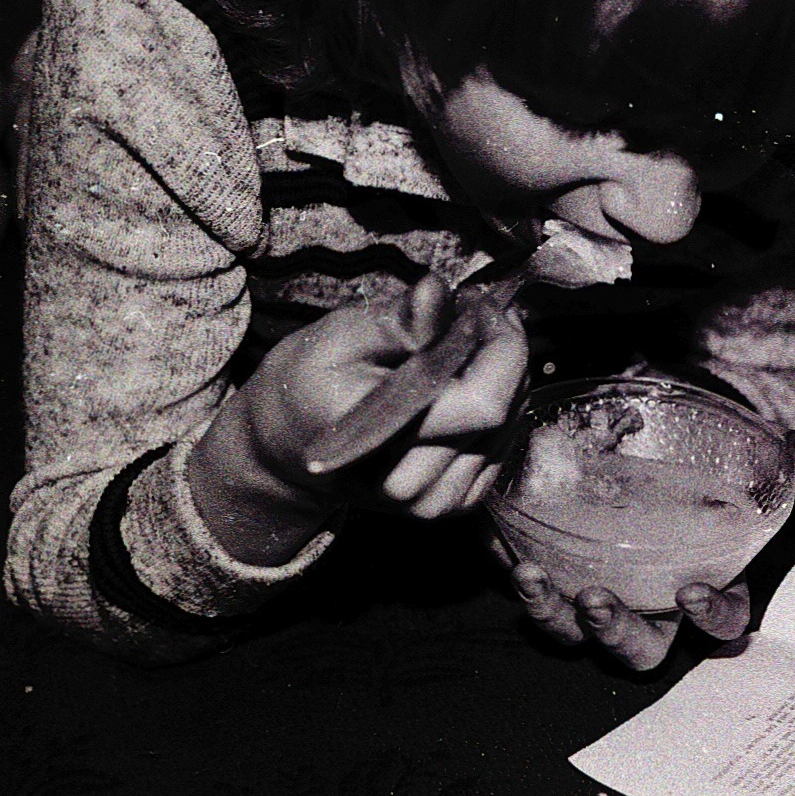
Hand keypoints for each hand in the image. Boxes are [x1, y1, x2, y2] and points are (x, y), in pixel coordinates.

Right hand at [187, 276, 528, 564]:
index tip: (486, 306)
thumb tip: (438, 290)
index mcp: (382, 443)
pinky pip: (503, 447)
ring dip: (504, 380)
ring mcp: (436, 503)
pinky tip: (466, 385)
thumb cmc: (309, 384)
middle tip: (475, 318)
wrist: (285, 449)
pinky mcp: (456, 504)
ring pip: (509, 428)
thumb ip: (394, 319)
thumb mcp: (337, 338)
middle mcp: (414, 486)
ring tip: (465, 350)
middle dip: (503, 354)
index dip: (502, 348)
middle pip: (502, 414)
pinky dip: (499, 409)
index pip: (482, 403)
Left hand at [496, 429, 794, 669]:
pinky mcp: (557, 574)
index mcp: (710, 583)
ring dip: (553, 617)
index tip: (691, 590)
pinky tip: (501, 545)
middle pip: (640, 651)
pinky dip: (514, 578)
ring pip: (577, 638)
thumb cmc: (710, 450)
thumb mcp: (753, 448)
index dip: (710, 618)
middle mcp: (653, 603)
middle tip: (594, 600)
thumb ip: (788, 455)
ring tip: (532, 577)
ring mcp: (603, 593)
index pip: (723, 624)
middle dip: (616, 633)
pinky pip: (532, 596)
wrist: (657, 426)